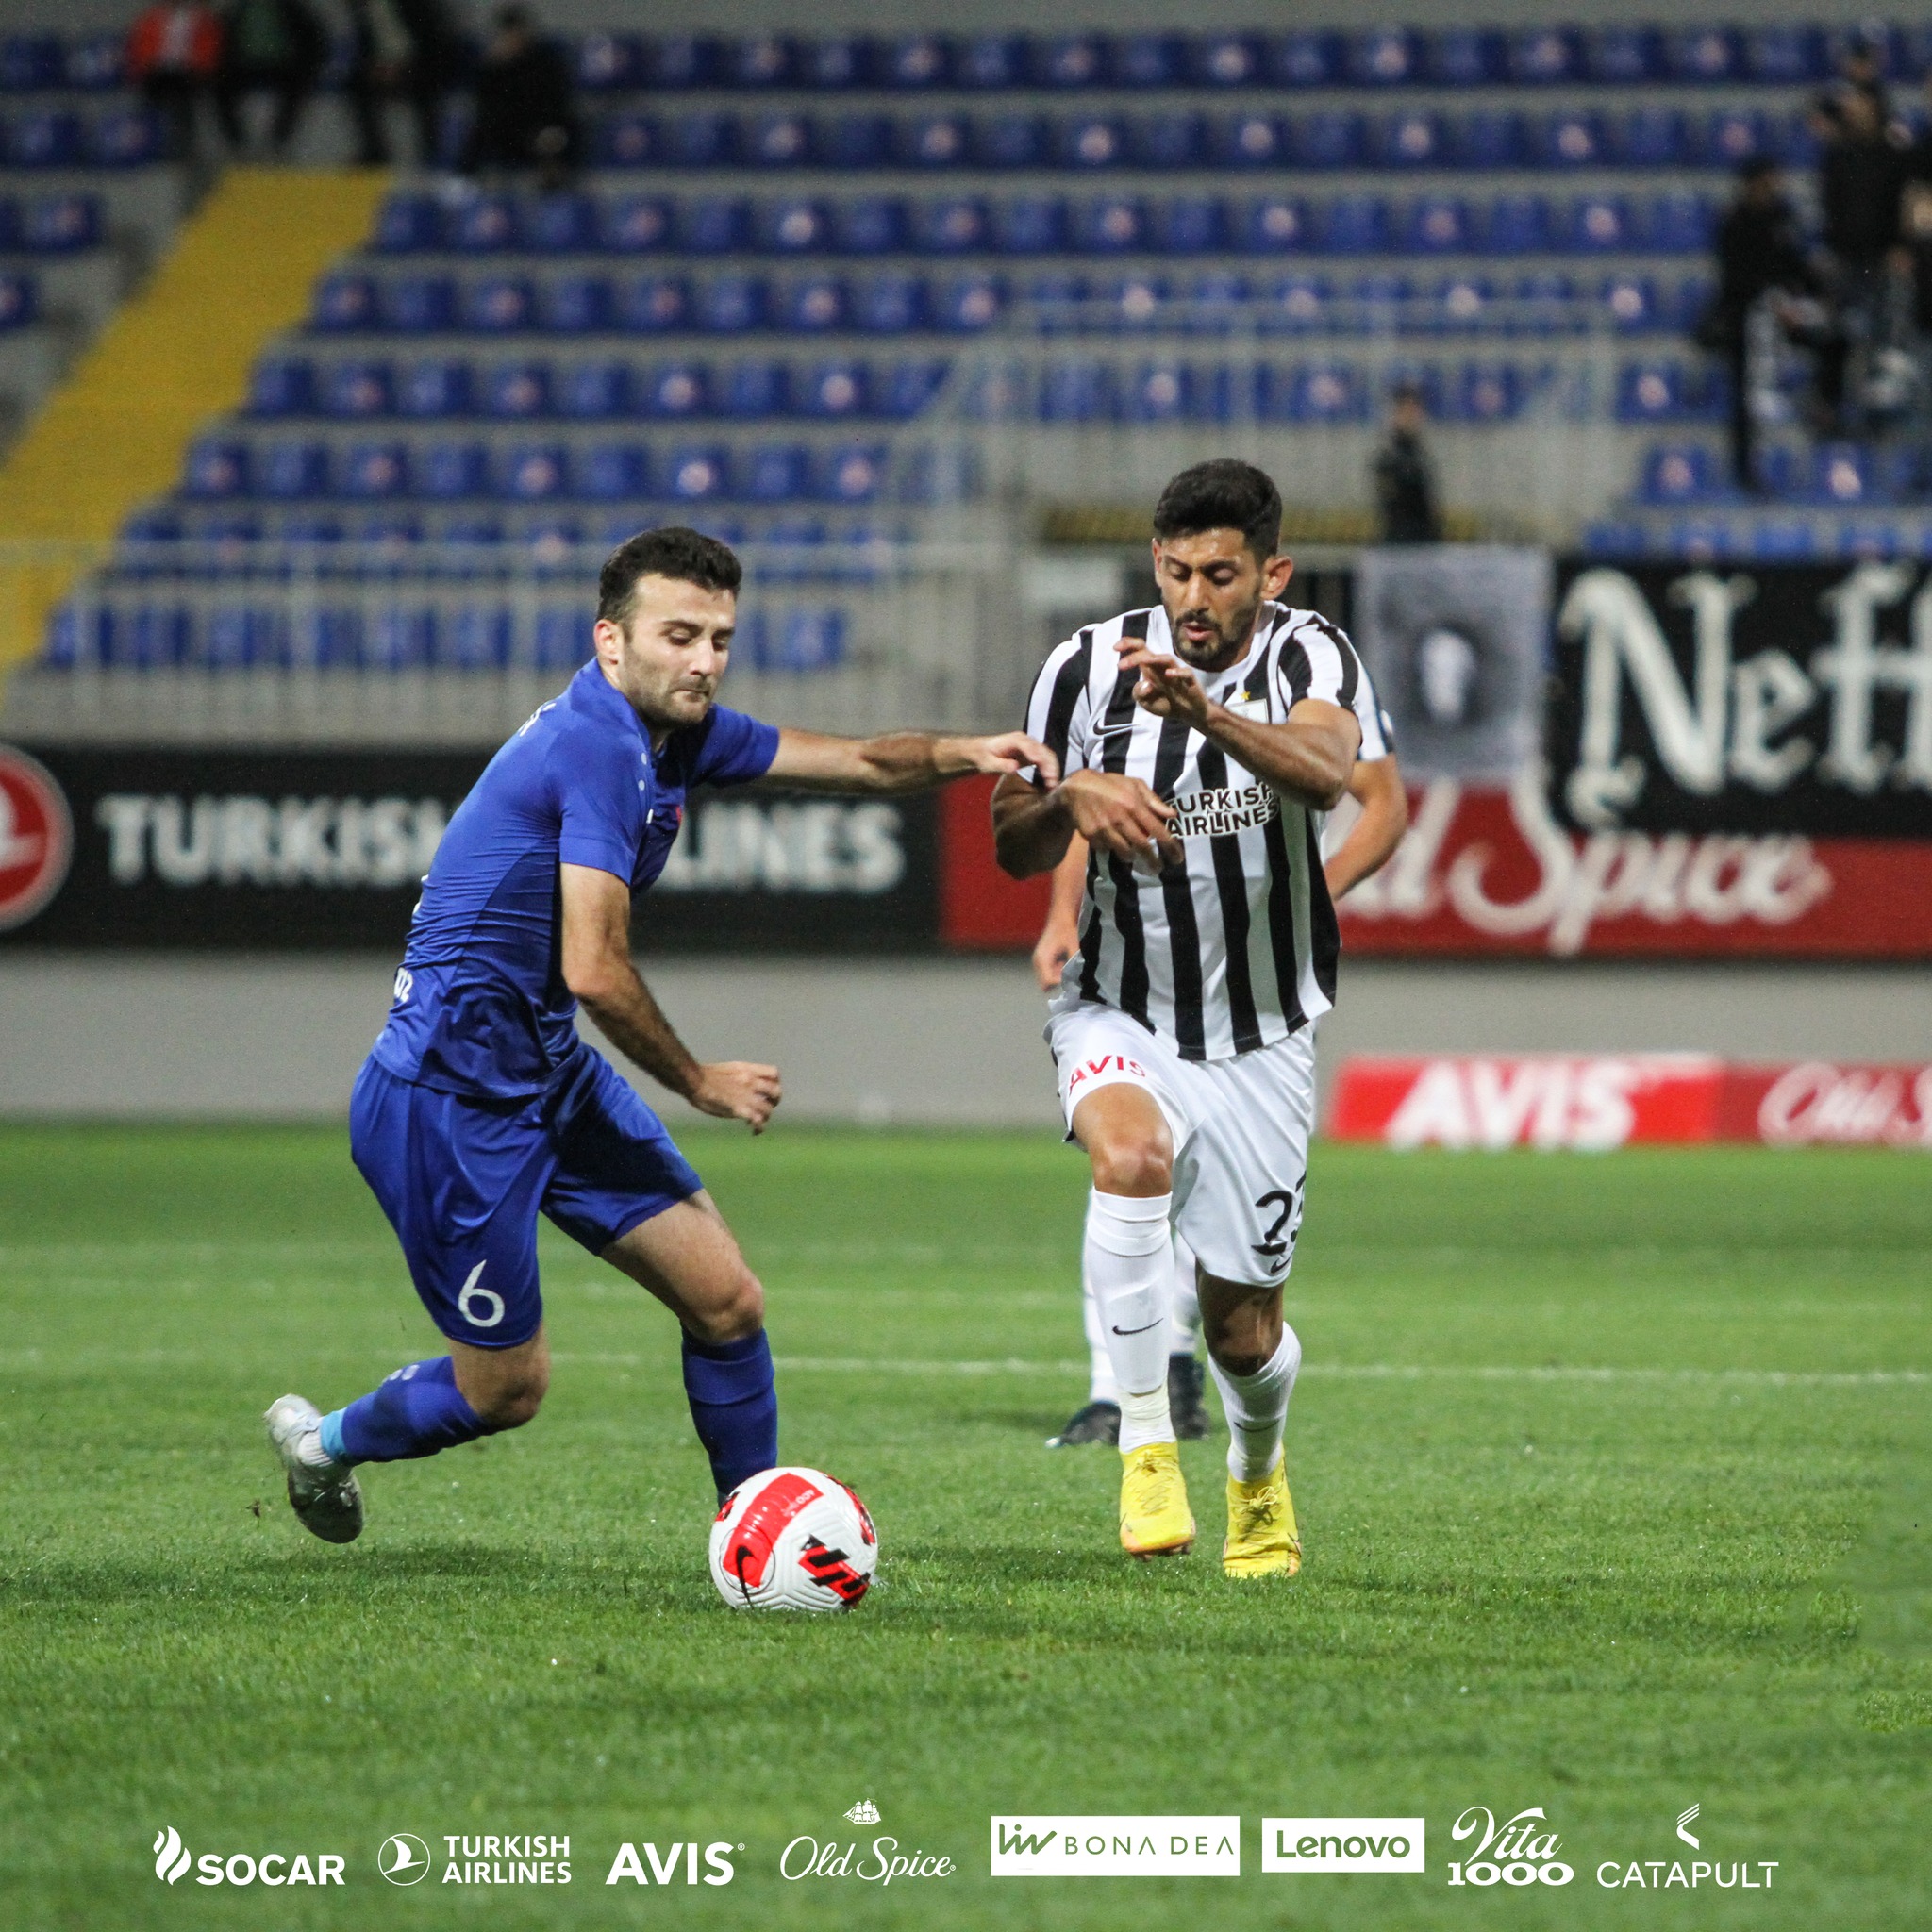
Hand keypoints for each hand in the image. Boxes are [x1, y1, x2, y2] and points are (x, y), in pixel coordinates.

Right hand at [687, 1061, 781, 1133]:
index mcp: (748, 1070)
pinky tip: (753, 1131)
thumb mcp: (729, 1070)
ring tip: (757, 1123)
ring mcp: (746, 1096)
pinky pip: (758, 1120)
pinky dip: (759, 1127)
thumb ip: (741, 1077)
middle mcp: (751, 1082)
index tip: (767, 1091)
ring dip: (765, 1118)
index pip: (774, 1073)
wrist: (695, 1081)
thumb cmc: (705, 1076)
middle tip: (765, 1108)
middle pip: (776, 1092)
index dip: (775, 1083)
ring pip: (768, 1109)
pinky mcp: (740, 1109)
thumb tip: (743, 1085)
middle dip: (774, 1102)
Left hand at [947, 731, 1059, 786]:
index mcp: (1015, 740)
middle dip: (1050, 766)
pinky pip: (1045, 759)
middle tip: (1052, 782)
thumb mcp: (988, 763)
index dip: (1038, 757)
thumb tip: (1015, 767)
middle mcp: (1025, 740)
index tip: (1044, 770)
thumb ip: (1001, 765)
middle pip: (1043, 750)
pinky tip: (1051, 781)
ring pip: (1047, 755)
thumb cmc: (984, 757)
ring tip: (1053, 784)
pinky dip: (1050, 769)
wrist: (981, 753)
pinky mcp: (1033, 753)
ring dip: (1052, 769)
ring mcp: (1030, 746)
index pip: (1030, 746)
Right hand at [1031, 916, 1078, 991]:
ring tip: (1066, 965)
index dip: (1060, 982)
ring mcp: (1037, 962)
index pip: (1048, 982)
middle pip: (1045, 984)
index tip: (1071, 976)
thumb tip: (1077, 976)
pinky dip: (1055, 972)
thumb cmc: (1066, 930)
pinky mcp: (1040, 960)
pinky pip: (1046, 973)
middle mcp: (1037, 962)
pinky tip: (1062, 962)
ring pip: (1045, 980)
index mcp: (1042, 959)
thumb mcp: (1073, 946)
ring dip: (1056, 977)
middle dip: (1058, 981)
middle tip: (1069, 971)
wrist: (1060, 918)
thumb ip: (1074, 962)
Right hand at [1058, 769, 1181, 871]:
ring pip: (1124, 851)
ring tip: (1133, 853)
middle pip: (1141, 846)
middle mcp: (1120, 818)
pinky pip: (1107, 849)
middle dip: (1152, 860)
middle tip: (1158, 868)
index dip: (1169, 846)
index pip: (1157, 830)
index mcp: (1133, 804)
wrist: (1077, 788)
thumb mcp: (1134, 784)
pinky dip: (1112, 847)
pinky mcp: (1091, 835)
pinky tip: (1111, 839)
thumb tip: (1172, 815)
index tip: (1177, 858)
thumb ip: (1153, 801)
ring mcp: (1104, 828)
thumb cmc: (1110, 785)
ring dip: (1131, 855)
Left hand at [1116, 639, 1211, 728]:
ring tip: (1144, 662)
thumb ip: (1139, 694)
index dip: (1128, 645)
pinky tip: (1168, 674)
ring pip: (1166, 658)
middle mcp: (1162, 668)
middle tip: (1120, 666)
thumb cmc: (1166, 703)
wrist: (1189, 715)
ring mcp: (1177, 673)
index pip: (1140, 650)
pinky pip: (1185, 673)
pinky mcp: (1190, 681)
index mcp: (1150, 669)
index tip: (1114, 648)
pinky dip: (1177, 672)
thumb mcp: (1145, 702)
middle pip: (1149, 653)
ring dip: (1154, 659)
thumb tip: (1145, 685)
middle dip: (1134, 656)